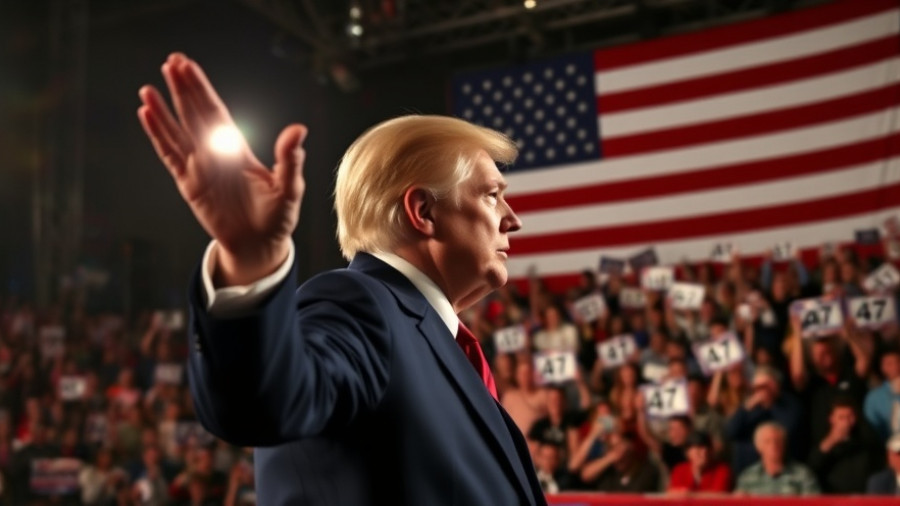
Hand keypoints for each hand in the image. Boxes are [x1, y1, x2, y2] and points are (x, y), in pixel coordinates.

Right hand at [137, 53, 306, 284]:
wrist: (260, 244)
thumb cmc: (278, 215)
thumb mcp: (289, 186)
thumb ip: (290, 159)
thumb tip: (298, 130)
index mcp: (238, 149)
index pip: (216, 112)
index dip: (202, 89)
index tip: (188, 66)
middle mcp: (216, 153)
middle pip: (195, 115)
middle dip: (183, 89)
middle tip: (171, 61)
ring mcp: (200, 168)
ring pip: (177, 133)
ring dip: (164, 111)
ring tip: (148, 88)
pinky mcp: (189, 185)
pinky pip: (170, 156)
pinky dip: (158, 137)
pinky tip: (147, 116)